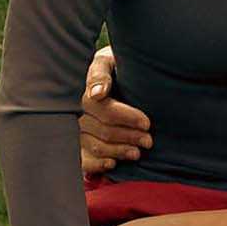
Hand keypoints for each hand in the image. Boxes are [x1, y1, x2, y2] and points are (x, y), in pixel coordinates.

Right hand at [80, 46, 152, 174]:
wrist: (115, 73)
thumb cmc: (115, 66)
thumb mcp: (109, 61)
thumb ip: (101, 73)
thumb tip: (97, 94)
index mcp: (85, 92)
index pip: (105, 110)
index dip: (127, 118)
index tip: (147, 123)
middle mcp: (78, 113)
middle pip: (103, 131)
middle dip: (129, 137)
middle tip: (148, 141)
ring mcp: (77, 130)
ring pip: (95, 146)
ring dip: (118, 151)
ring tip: (137, 152)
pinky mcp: (79, 145)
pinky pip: (83, 159)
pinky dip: (96, 164)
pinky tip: (112, 163)